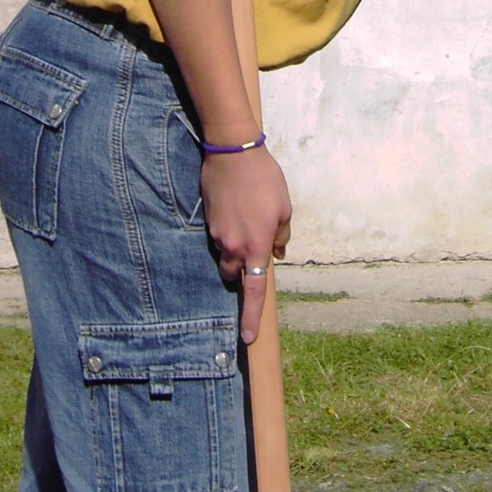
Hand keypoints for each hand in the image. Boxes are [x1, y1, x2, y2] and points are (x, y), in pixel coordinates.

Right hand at [201, 147, 291, 344]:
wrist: (233, 153)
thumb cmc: (264, 180)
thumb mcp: (284, 207)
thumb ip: (282, 236)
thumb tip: (277, 253)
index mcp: (256, 246)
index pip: (253, 291)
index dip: (250, 316)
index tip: (248, 338)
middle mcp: (233, 246)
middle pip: (232, 275)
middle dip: (240, 271)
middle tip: (252, 249)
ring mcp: (217, 235)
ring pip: (224, 255)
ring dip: (233, 250)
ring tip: (245, 220)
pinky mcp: (207, 221)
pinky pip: (217, 237)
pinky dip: (226, 231)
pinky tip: (235, 208)